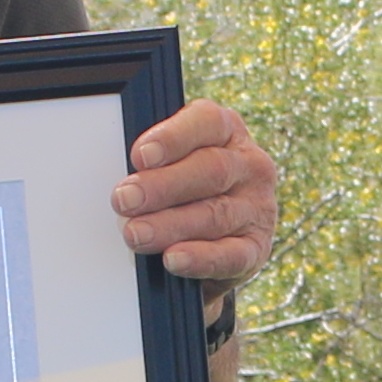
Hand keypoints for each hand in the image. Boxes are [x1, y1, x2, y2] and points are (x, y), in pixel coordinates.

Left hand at [112, 100, 276, 291]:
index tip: (140, 156)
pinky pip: (232, 255)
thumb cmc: (182, 189)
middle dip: (163, 186)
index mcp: (227, 131)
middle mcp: (249, 165)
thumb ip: (153, 165)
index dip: (172, 138)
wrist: (209, 239)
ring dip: (171, 225)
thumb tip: (124, 182)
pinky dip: (200, 258)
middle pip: (211, 169)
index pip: (207, 122)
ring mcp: (257, 207)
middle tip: (125, 200)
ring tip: (136, 234)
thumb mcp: (171, 163)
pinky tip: (173, 259)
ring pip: (216, 214)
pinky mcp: (257, 247)